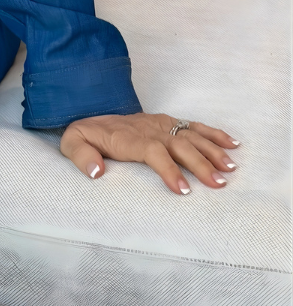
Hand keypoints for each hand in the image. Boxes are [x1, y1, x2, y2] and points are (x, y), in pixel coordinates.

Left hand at [60, 113, 239, 194]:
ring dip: (212, 151)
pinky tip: (233, 144)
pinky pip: (194, 126)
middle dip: (200, 164)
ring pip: (191, 136)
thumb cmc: (86, 135)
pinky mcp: (169, 122)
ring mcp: (162, 124)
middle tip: (219, 184)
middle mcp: (150, 129)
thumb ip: (81, 156)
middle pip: (179, 145)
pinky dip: (214, 134)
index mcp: (129, 138)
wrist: (93, 115)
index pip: (153, 151)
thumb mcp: (73, 143)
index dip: (169, 169)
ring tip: (231, 169)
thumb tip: (96, 172)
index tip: (183, 190)